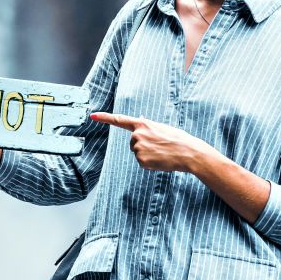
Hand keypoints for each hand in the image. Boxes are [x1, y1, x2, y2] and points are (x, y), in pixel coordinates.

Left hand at [89, 112, 208, 172]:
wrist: (188, 152)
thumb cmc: (178, 139)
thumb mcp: (161, 127)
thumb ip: (148, 125)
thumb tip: (140, 120)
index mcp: (142, 124)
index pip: (119, 120)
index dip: (105, 118)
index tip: (92, 116)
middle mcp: (137, 135)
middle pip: (132, 142)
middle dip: (143, 145)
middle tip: (159, 146)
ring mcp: (138, 148)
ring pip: (137, 153)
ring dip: (147, 154)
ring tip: (162, 153)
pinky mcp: (141, 160)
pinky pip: (142, 163)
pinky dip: (150, 163)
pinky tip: (160, 160)